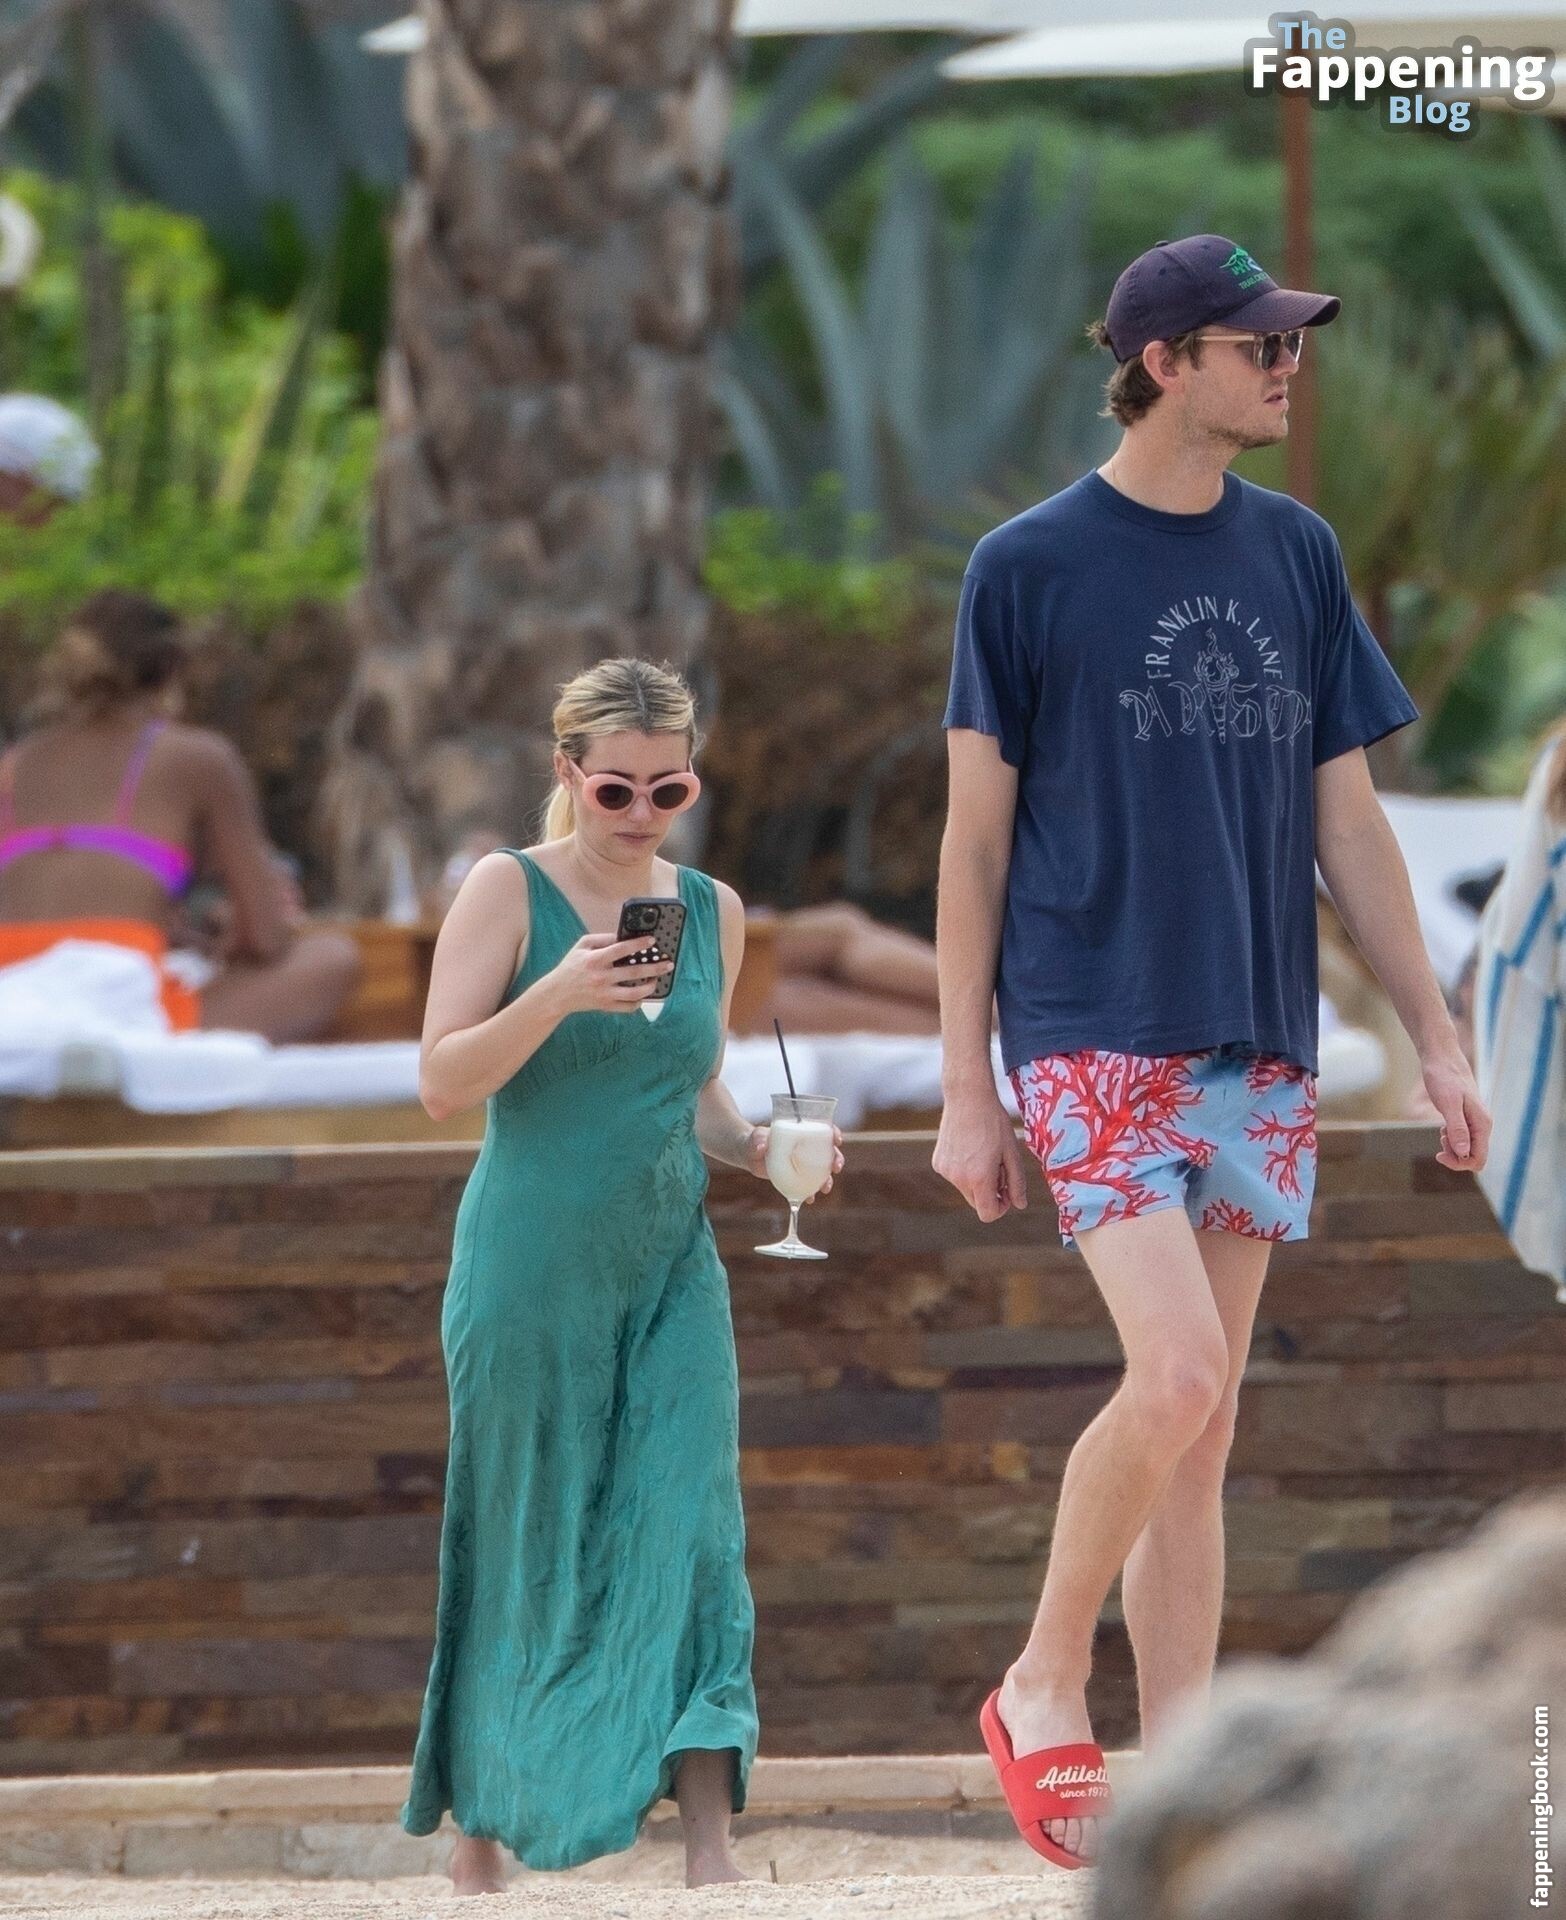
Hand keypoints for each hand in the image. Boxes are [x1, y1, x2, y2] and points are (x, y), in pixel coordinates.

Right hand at [548, 931, 673, 1015]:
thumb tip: (623, 936)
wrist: (557, 994)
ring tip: (657, 980)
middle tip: (668, 963)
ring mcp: (604, 994)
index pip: (621, 950)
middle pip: (633, 973)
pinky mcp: (606, 1006)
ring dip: (650, 987)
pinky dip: (638, 1002)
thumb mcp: (581, 946)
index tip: (652, 941)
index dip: (638, 944)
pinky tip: (643, 995)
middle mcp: (601, 977)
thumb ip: (602, 939)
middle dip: (655, 967)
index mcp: (595, 960)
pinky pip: (627, 1007)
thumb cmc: (571, 966)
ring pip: (634, 993)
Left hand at [743, 1122, 845, 1198]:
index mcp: (802, 1132)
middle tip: (836, 1168)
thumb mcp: (756, 1138)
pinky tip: (809, 1199)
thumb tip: (761, 1146)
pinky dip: (811, 1193)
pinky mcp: (798, 1177)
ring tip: (825, 1188)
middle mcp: (807, 1147)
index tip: (836, 1140)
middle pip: (829, 1151)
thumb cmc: (755, 1141)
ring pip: (823, 1171)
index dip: (834, 1133)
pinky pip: (809, 1185)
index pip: (824, 1129)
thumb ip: (757, 1139)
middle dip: (837, 1159)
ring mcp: (804, 1163)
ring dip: (828, 1179)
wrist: (750, 1156)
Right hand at [933, 1086, 1028, 1221]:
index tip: (1007, 1192)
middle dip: (990, 1193)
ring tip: (984, 1153)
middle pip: (976, 1203)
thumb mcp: (1012, 1153)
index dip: (1001, 1208)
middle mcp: (958, 1179)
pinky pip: (954, 1176)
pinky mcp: (938, 1162)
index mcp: (979, 1178)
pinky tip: (970, 1147)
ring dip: (977, 1180)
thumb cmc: (994, 1123)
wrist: (967, 1097)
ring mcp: (945, 1171)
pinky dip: (964, 1170)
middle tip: (999, 1168)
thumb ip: (1017, 1182)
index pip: (988, 1214)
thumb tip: (1020, 1204)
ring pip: (965, 1189)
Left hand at [1420, 1045, 1491, 1172]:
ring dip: (1453, 1147)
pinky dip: (1451, 1138)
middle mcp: (1482, 1125)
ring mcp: (1475, 1121)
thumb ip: (1458, 1129)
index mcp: (1483, 1124)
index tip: (1439, 1154)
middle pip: (1474, 1156)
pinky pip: (1462, 1138)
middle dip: (1456, 1157)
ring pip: (1467, 1148)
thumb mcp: (1449, 1104)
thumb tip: (1464, 1154)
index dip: (1460, 1163)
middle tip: (1439, 1143)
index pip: (1478, 1159)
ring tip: (1441, 1131)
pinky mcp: (1466, 1117)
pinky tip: (1443, 1128)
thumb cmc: (1444, 1078)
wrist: (1442, 1058)